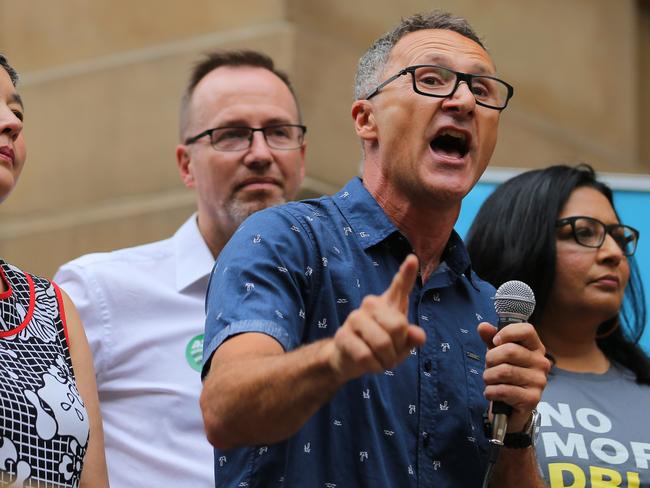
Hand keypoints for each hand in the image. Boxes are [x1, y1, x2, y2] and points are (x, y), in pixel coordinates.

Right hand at [328, 254, 426, 382]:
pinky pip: (367, 356)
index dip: (407, 273)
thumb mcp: (402, 344)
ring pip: (382, 343)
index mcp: (388, 303)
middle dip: (399, 347)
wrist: (349, 359)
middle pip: (398, 326)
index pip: (400, 286)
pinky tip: (370, 363)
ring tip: (382, 359)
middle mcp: (371, 304)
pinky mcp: (343, 335)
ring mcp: (355, 318)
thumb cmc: (380, 346)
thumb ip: (412, 338)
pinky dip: (374, 366)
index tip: (413, 258)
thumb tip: (419, 335)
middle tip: (392, 352)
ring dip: (387, 360)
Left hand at [478, 322, 550, 430]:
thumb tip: (483, 326)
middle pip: (509, 351)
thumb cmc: (506, 376)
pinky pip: (504, 390)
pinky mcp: (532, 399)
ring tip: (490, 380)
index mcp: (535, 347)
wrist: (511, 408)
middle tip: (489, 366)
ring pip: (504, 371)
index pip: (526, 330)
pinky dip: (490, 392)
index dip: (507, 332)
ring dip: (488, 377)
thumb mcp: (497, 354)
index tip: (495, 341)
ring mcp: (539, 381)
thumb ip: (490, 339)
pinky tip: (491, 393)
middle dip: (490, 359)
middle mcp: (541, 363)